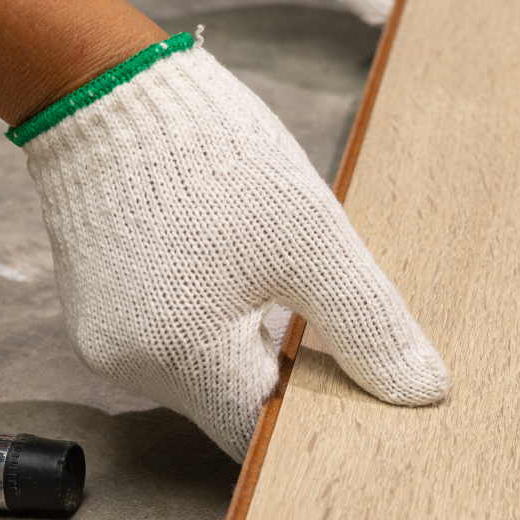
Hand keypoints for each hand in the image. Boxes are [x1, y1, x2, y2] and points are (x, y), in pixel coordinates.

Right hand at [14, 35, 448, 459]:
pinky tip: (244, 276)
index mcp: (183, 359)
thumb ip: (369, 323)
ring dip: (254, 348)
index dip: (318, 417)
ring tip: (291, 294)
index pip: (262, 432)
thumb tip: (422, 391)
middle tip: (339, 338)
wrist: (108, 87)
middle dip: (289, 379)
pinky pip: (172, 337)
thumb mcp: (313, 240)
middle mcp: (132, 365)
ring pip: (204, 371)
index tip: (364, 394)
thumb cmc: (213, 156)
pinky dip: (216, 322)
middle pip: (231, 404)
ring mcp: (106, 337)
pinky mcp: (97, 306)